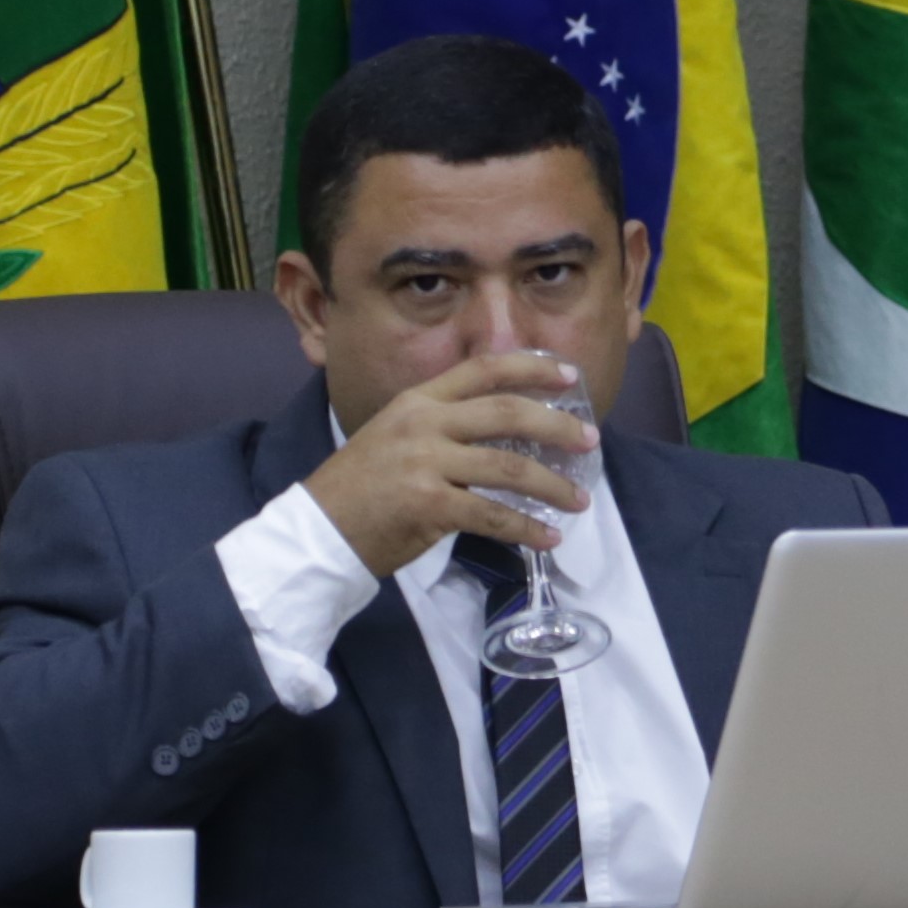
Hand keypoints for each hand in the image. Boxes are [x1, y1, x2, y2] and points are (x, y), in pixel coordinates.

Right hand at [297, 351, 597, 578]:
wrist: (317, 530)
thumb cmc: (362, 488)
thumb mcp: (396, 436)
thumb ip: (443, 426)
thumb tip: (506, 428)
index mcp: (417, 401)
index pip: (483, 370)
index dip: (532, 369)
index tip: (571, 376)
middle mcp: (423, 424)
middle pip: (507, 413)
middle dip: (557, 426)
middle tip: (590, 439)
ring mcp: (425, 464)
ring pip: (509, 467)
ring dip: (553, 485)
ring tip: (579, 500)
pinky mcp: (428, 506)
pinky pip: (493, 516)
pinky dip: (527, 529)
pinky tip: (549, 538)